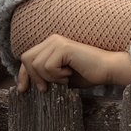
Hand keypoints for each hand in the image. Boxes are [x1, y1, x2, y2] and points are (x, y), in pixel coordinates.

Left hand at [16, 35, 130, 91]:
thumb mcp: (60, 77)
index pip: (27, 58)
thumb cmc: (88, 74)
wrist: (108, 70)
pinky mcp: (63, 47)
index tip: (23, 90)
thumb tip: (24, 86)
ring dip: (49, 77)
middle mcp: (52, 39)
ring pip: (37, 65)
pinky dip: (57, 76)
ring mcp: (57, 42)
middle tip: (46, 88)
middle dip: (33, 77)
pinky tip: (70, 74)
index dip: (23, 74)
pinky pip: (47, 67)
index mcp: (51, 45)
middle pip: (27, 59)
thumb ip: (44, 76)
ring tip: (65, 78)